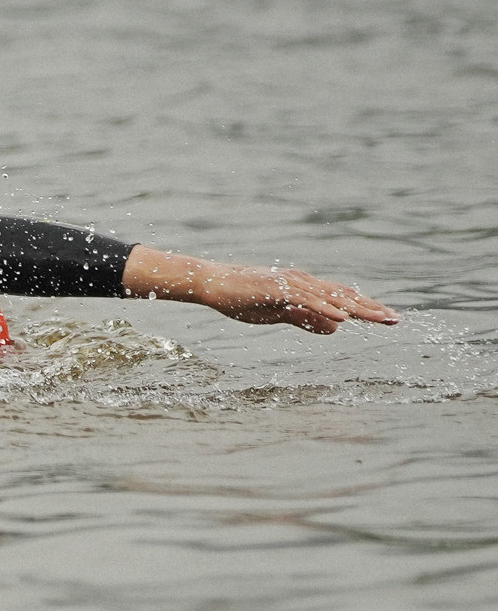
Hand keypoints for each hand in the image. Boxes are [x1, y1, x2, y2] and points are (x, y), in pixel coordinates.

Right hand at [123, 245, 399, 332]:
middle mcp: (306, 282)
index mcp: (306, 288)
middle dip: (371, 308)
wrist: (214, 283)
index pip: (343, 299)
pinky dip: (327, 308)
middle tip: (395, 319)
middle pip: (345, 296)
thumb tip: (337, 328)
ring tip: (379, 318)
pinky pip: (308, 300)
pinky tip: (343, 316)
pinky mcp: (279, 289)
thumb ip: (306, 320)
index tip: (386, 318)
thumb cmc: (241, 298)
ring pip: (332, 298)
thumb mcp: (278, 314)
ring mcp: (293, 284)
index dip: (366, 308)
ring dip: (357, 308)